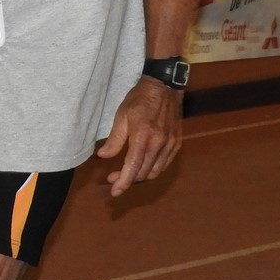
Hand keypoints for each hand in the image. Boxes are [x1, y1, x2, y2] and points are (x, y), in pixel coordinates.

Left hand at [97, 77, 182, 196]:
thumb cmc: (139, 100)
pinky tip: (142, 166)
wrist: (163, 87)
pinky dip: (152, 169)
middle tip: (112, 178)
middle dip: (127, 180)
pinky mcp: (176, 143)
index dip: (123, 182)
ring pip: (154, 171)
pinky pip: (164, 164)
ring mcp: (170, 144)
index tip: (114, 192)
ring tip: (125, 174)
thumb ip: (114, 139)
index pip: (132, 168)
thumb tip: (102, 157)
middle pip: (143, 173)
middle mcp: (159, 143)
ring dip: (139, 177)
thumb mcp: (121, 116)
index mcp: (143, 137)